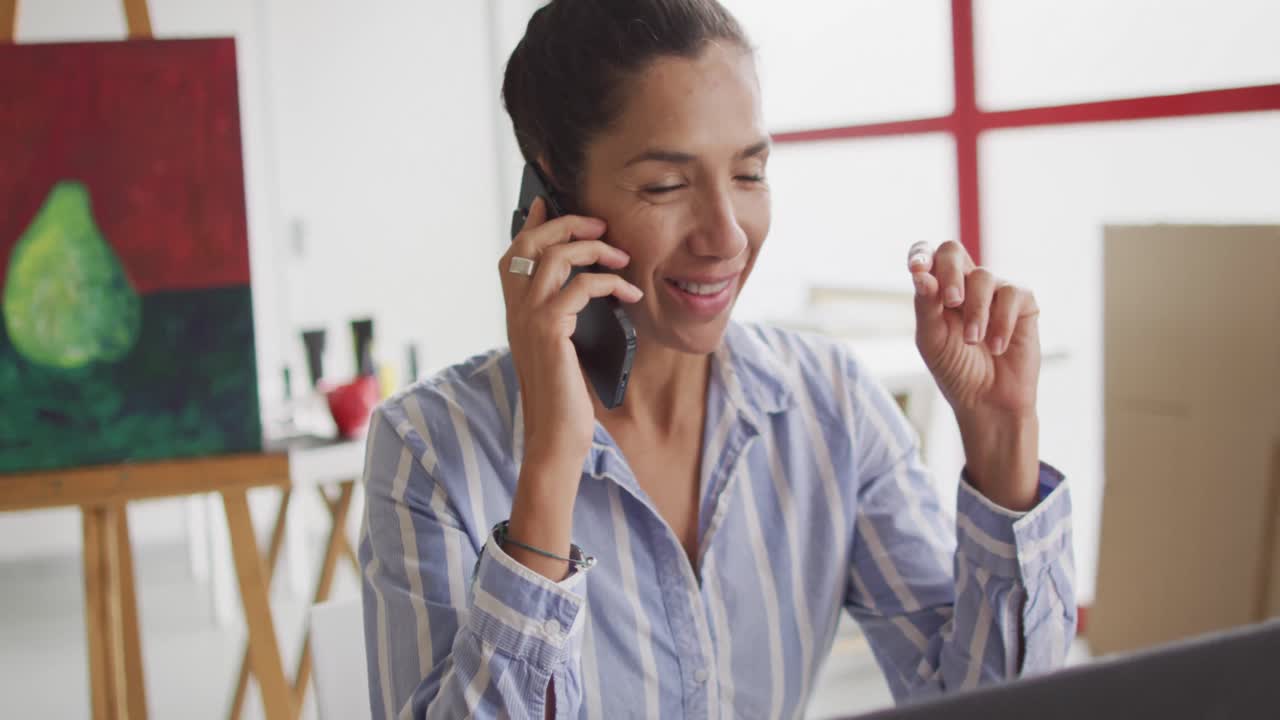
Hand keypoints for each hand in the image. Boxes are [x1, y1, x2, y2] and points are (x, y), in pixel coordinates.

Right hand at [499, 197, 642, 576]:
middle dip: (568, 223)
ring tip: (621, 256)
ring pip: (555, 255)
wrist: (555, 440)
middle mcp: (514, 310)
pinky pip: (580, 286)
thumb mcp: (561, 351)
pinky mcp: (550, 330)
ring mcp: (528, 319)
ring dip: (593, 247)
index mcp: (515, 313)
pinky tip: (630, 294)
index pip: (513, 253)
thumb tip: (587, 289)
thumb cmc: (564, 400)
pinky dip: (610, 282)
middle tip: (601, 225)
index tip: (552, 202)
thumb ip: (564, 318)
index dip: (532, 223)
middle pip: (531, 242)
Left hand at [908, 241, 1040, 509]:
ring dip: (976, 311)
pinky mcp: (1022, 304)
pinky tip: (997, 347)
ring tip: (973, 341)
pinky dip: (1002, 321)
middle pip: (953, 250)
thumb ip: (926, 306)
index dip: (920, 254)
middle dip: (949, 273)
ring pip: (983, 276)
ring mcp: (994, 292)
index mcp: (937, 290)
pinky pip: (1012, 294)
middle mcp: (964, 285)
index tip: (917, 269)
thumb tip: (921, 274)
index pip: (927, 255)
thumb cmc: (955, 370)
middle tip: (951, 302)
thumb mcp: (932, 339)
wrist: (988, 401)